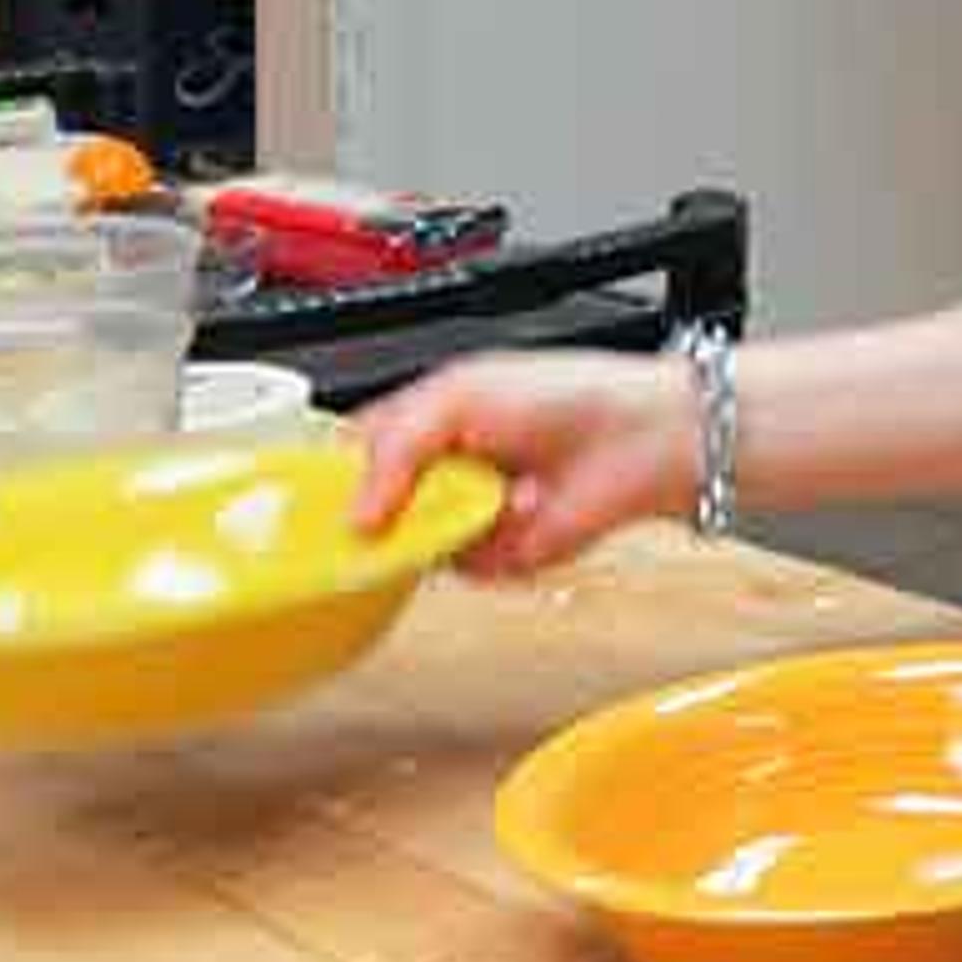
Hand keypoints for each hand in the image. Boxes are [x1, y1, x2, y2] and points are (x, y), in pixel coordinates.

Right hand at [349, 350, 695, 576]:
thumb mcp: (458, 396)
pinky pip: (468, 568)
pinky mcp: (499, 556)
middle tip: (423, 492)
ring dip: (459, 519)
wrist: (642, 438)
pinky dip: (497, 542)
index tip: (319, 498)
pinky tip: (529, 507)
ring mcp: (466, 516)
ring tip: (504, 484)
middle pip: (374, 514)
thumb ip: (394, 448)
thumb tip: (359, 513)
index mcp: (421, 422)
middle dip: (393, 511)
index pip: (349, 458)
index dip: (331, 481)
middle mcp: (439, 473)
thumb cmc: (568, 394)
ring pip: (417, 547)